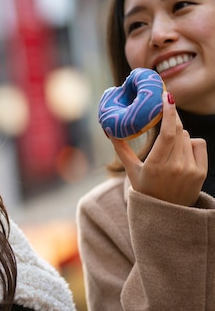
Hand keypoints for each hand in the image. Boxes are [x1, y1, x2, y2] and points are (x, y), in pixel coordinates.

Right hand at [109, 92, 206, 206]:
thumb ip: (121, 150)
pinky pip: (198, 144)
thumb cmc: (145, 189)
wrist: (166, 214)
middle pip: (179, 131)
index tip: (167, 96)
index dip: (169, 112)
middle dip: (172, 122)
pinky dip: (191, 144)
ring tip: (169, 150)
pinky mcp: (201, 172)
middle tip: (166, 109)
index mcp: (155, 166)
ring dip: (179, 136)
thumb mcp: (131, 171)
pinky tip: (182, 155)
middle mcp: (175, 168)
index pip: (168, 133)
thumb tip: (109, 130)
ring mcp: (190, 170)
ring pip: (188, 137)